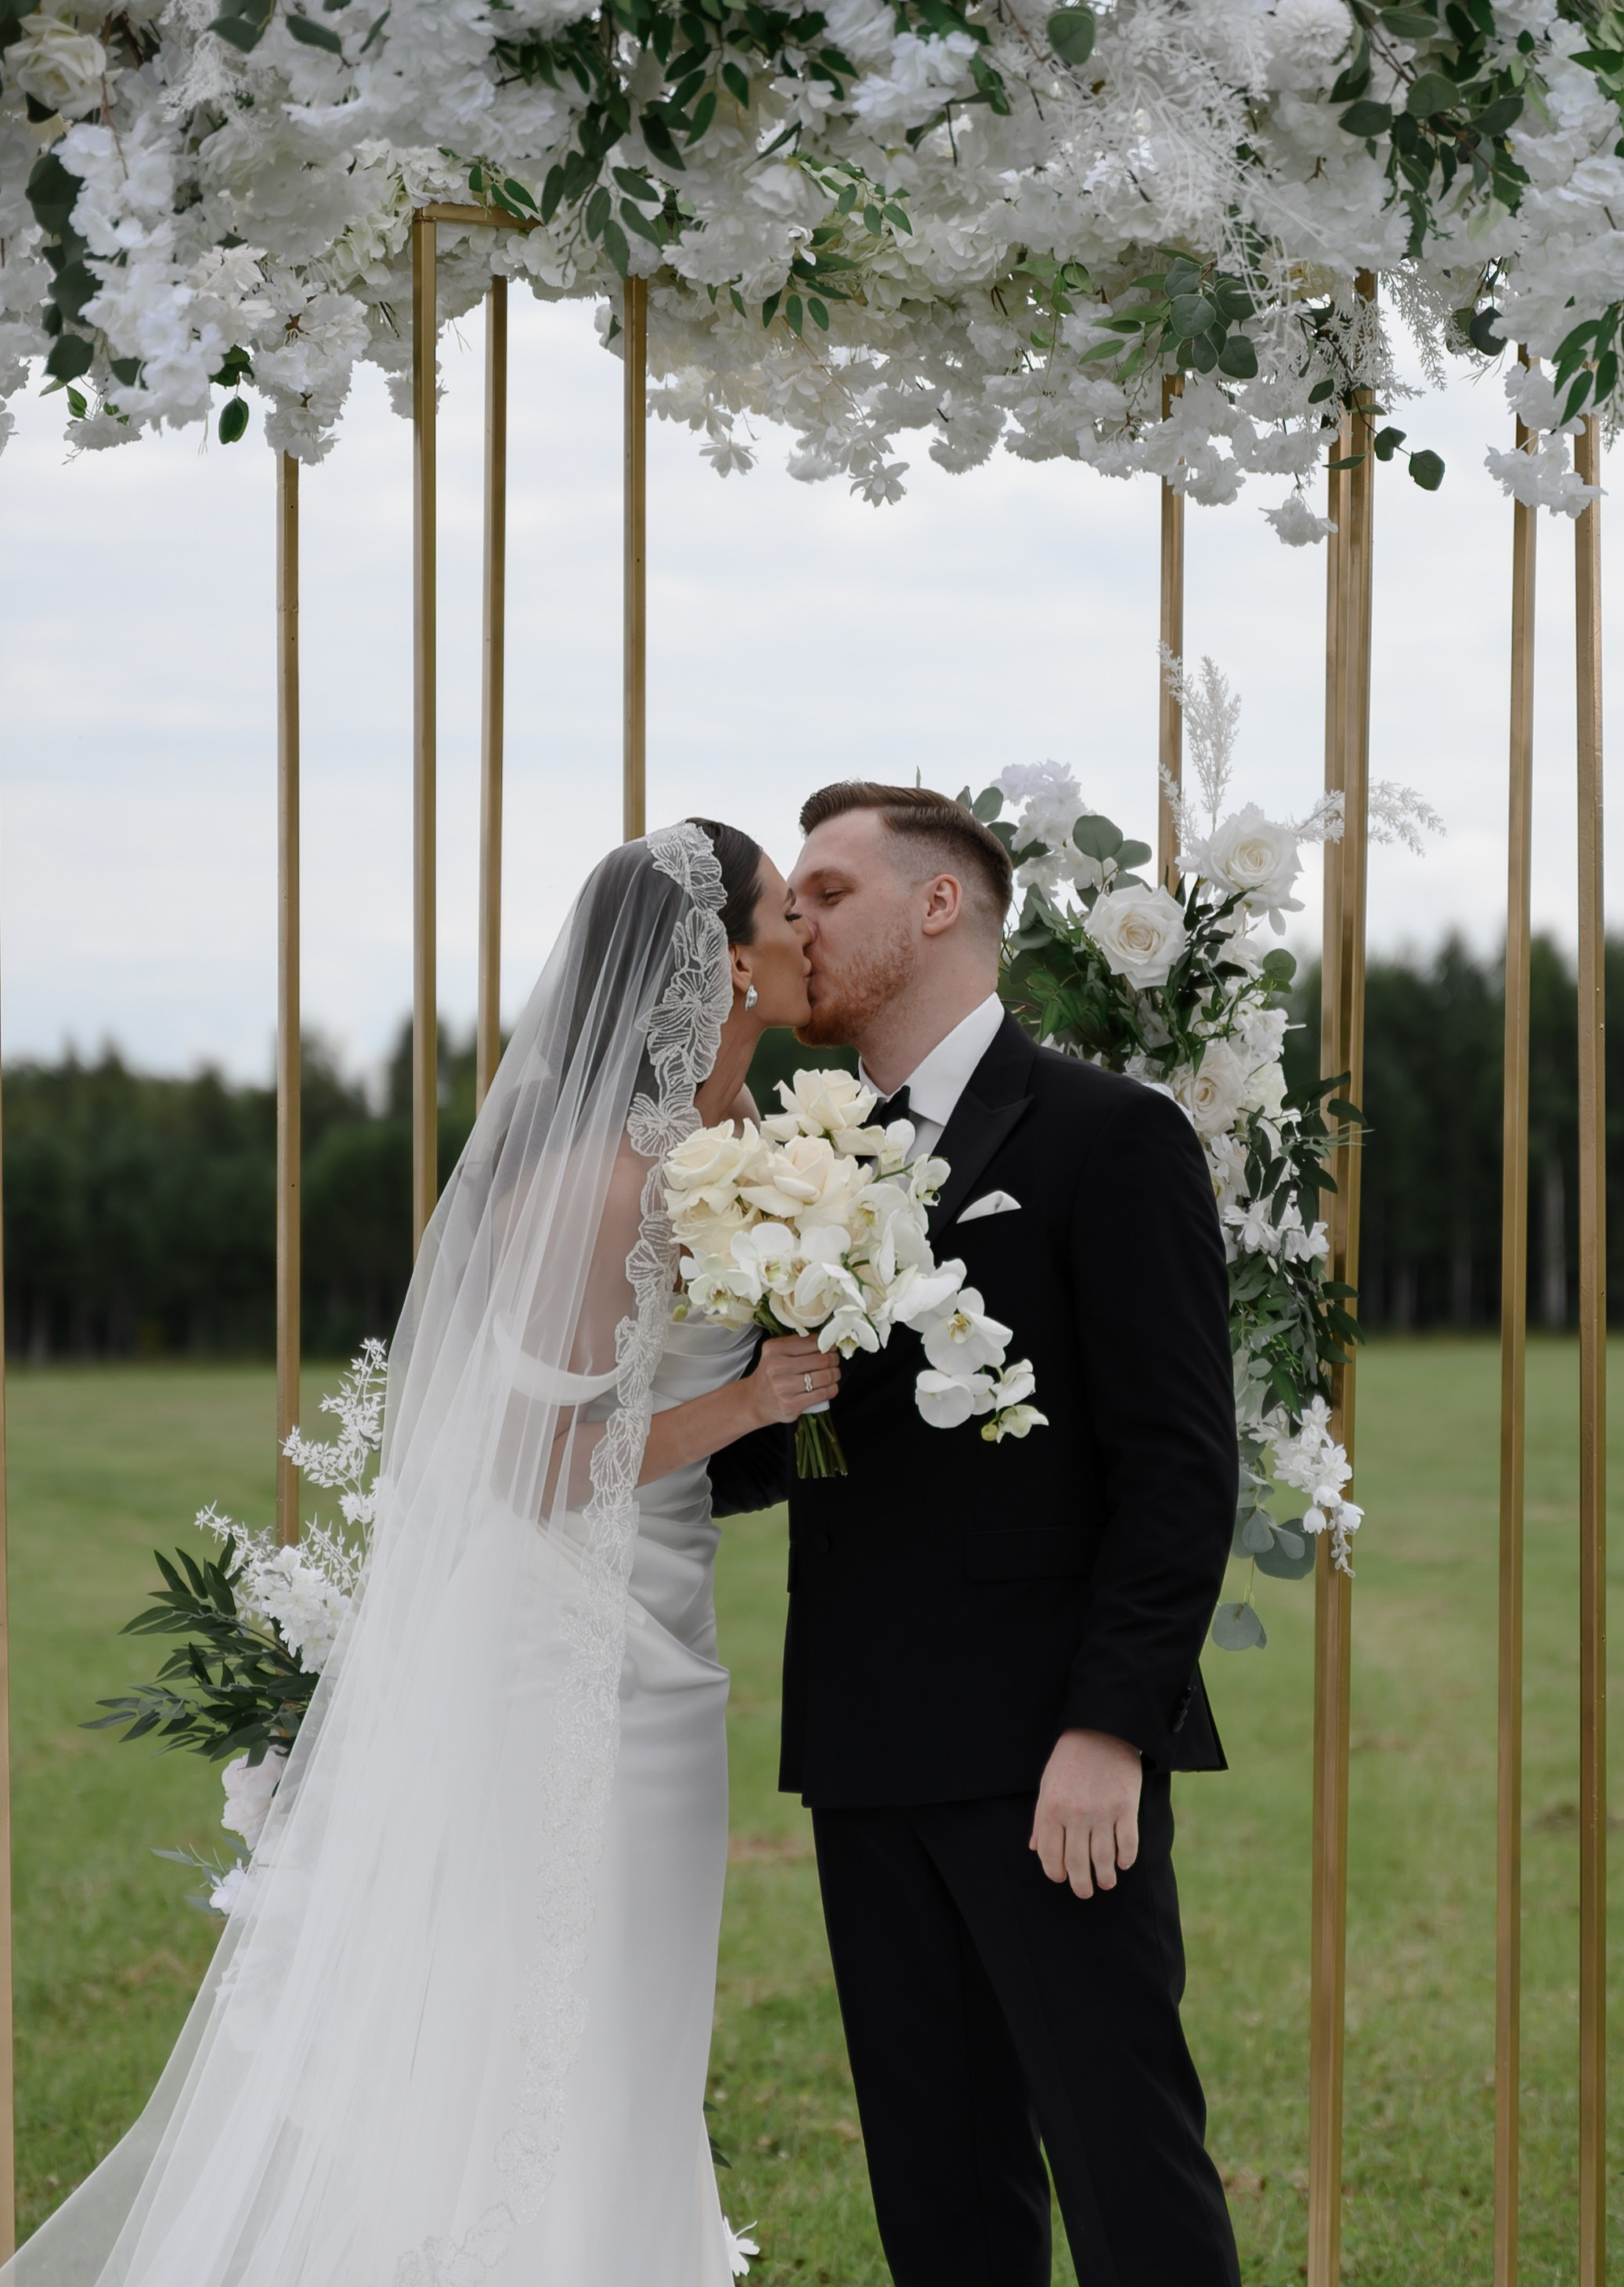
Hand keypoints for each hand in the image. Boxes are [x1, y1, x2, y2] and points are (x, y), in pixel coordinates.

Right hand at [748, 1334, 840, 1424]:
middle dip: (833, 1359)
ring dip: (835, 1374)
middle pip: (821, 1360)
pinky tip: (831, 1387)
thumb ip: (798, 1344)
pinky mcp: (791, 1405)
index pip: (811, 1342)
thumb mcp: (776, 1353)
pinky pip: (822, 1394)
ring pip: (824, 1377)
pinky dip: (832, 1389)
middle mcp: (777, 1367)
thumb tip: (828, 1340)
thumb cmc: (771, 1374)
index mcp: (774, 1349)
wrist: (755, 1400)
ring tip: (834, 1373)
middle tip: (835, 1361)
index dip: (827, 1344)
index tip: (831, 1347)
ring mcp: (784, 1388)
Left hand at [1030, 1728, 1140, 1898]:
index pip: (1050, 1855)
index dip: (1055, 1872)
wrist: (1102, 1730)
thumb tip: (1035, 1848)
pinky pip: (1127, 1844)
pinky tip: (1123, 1864)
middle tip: (1084, 1891)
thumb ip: (1041, 1819)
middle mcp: (1075, 1815)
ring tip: (1105, 1883)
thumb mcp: (1047, 1785)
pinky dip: (1126, 1859)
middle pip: (1077, 1863)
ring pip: (1103, 1859)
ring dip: (1104, 1877)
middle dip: (1080, 1884)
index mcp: (1051, 1809)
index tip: (1061, 1878)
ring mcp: (1102, 1813)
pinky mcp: (1126, 1808)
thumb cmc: (1070, 1758)